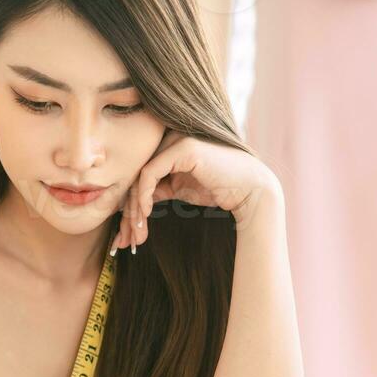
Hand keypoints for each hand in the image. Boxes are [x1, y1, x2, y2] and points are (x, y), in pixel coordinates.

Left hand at [113, 132, 280, 252]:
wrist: (251, 190)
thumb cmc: (218, 189)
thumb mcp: (178, 189)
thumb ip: (156, 188)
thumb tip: (129, 201)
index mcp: (168, 144)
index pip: (138, 172)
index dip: (129, 203)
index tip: (126, 234)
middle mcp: (170, 136)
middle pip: (135, 174)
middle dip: (128, 210)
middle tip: (125, 239)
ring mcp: (176, 138)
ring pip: (139, 175)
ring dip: (134, 208)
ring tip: (135, 233)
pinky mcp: (182, 147)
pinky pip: (149, 173)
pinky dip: (143, 196)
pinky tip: (145, 214)